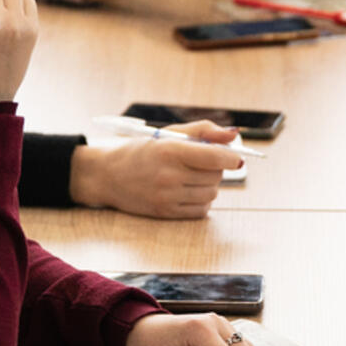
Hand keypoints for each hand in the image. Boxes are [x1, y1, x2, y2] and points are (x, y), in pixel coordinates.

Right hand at [69, 122, 242, 217]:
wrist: (106, 176)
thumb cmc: (140, 151)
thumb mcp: (167, 134)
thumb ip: (203, 131)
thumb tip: (233, 136)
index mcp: (169, 150)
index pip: (213, 156)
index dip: (231, 158)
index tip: (238, 158)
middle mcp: (168, 175)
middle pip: (215, 176)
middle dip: (216, 168)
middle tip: (201, 163)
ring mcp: (166, 197)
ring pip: (211, 193)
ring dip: (209, 184)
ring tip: (191, 176)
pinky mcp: (165, 213)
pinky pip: (201, 210)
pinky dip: (201, 200)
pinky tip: (187, 191)